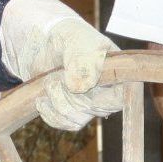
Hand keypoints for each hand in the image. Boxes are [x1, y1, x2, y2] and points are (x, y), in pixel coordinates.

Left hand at [0, 0, 124, 129]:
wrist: (45, 43)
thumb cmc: (68, 38)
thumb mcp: (78, 42)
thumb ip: (83, 60)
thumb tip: (81, 87)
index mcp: (117, 74)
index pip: (121, 97)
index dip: (104, 99)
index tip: (85, 89)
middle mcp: (106, 92)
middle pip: (95, 109)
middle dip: (72, 95)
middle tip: (57, 76)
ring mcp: (88, 104)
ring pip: (78, 119)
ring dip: (58, 102)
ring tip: (48, 82)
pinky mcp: (71, 112)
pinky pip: (64, 123)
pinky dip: (50, 114)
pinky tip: (41, 100)